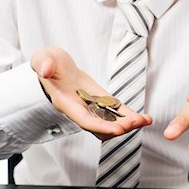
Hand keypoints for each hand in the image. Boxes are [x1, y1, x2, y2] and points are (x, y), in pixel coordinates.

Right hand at [31, 47, 151, 139]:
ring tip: (145, 120)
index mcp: (67, 104)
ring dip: (128, 123)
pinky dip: (130, 115)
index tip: (118, 129)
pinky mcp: (101, 100)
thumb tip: (46, 69)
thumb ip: (44, 64)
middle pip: (101, 126)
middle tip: (136, 122)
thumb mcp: (43, 59)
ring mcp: (92, 107)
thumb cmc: (48, 63)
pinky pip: (117, 112)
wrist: (54, 66)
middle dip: (119, 126)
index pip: (85, 120)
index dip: (101, 126)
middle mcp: (80, 110)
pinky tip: (144, 117)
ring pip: (111, 122)